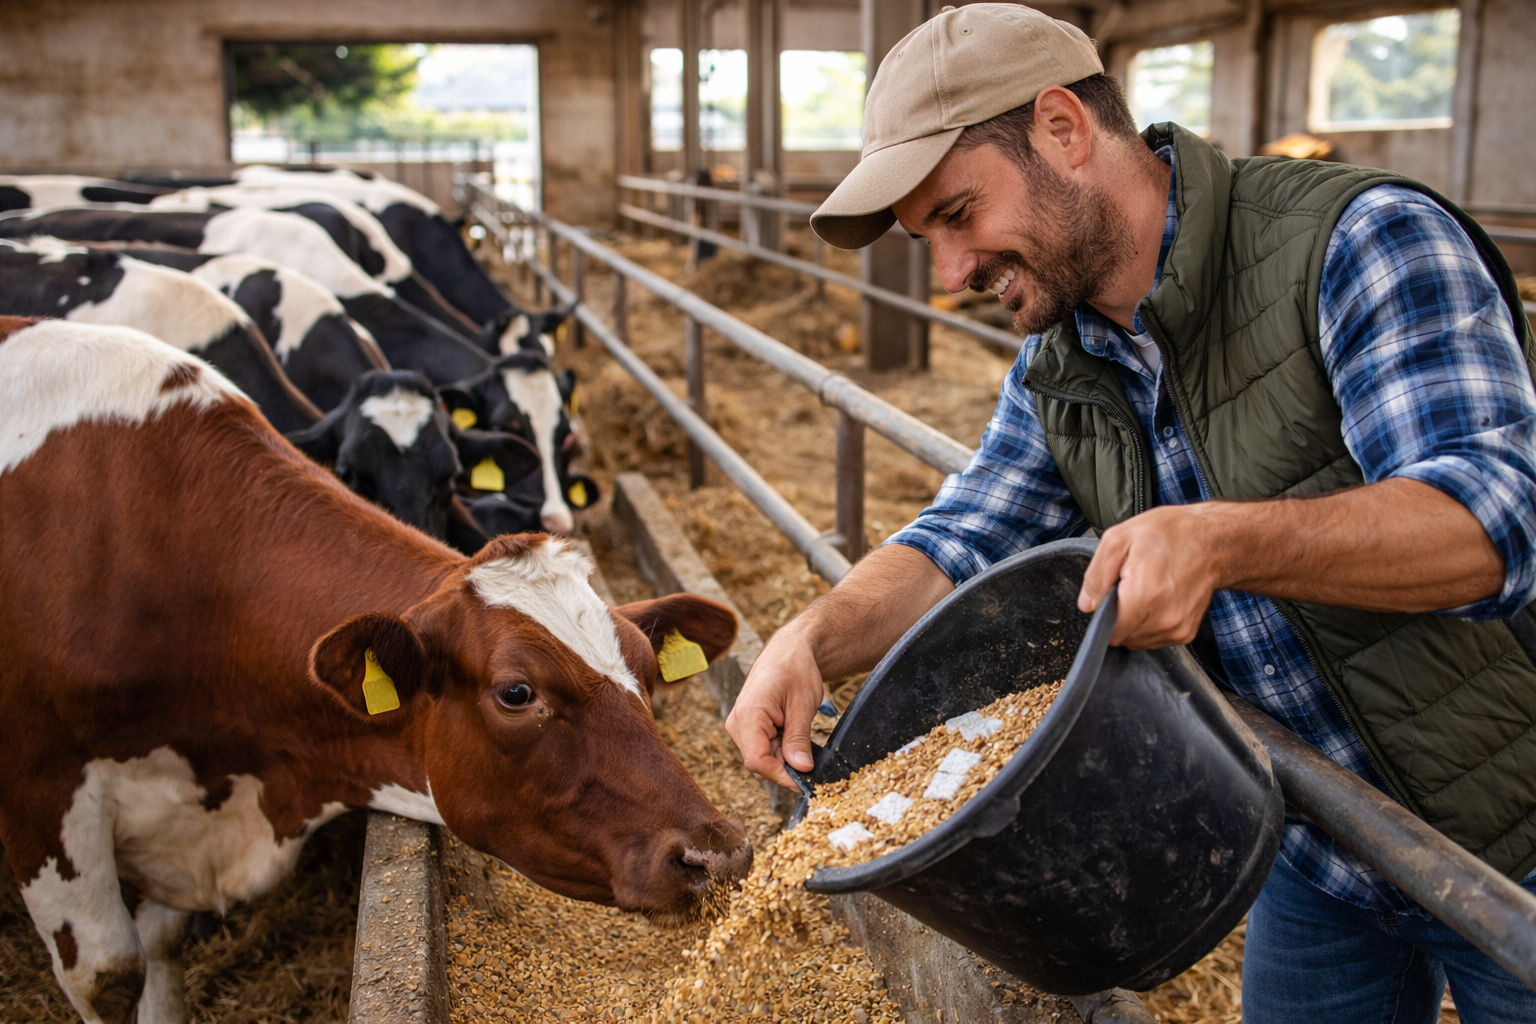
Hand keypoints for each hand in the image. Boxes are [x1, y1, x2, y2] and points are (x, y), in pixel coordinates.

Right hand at [725, 623, 826, 789]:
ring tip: (800, 733)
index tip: (805, 780)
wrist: (789, 650)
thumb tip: (801, 769)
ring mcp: (739, 725)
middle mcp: (737, 722)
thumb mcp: (803, 705)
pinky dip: (780, 748)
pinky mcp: (746, 727)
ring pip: (761, 758)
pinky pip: (762, 749)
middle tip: (811, 756)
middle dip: (785, 766)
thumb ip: (798, 739)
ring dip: (783, 756)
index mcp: (748, 715)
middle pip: (759, 763)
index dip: (781, 775)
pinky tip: (792, 732)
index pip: (757, 761)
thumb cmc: (796, 669)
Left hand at [1077, 505, 1223, 647]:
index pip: (1107, 631)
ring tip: (1146, 591)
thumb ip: (1096, 575)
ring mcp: (1176, 629)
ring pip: (1136, 641)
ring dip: (1133, 621)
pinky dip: (1150, 623)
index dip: (1102, 613)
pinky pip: (1154, 639)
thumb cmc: (1170, 534)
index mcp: (1143, 596)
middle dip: (1118, 615)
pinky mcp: (1185, 633)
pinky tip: (1158, 600)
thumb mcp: (1120, 539)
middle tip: (1129, 587)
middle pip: (1120, 637)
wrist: (1214, 540)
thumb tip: (1086, 604)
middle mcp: (1162, 619)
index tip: (1110, 595)